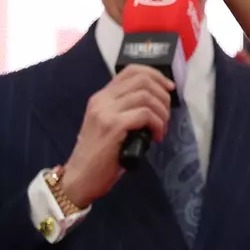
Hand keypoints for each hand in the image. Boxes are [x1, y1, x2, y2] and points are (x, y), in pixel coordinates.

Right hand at [61, 66, 173, 208]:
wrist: (80, 178)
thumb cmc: (100, 156)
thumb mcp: (112, 125)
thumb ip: (127, 109)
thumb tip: (158, 102)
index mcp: (101, 97)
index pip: (131, 71)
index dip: (156, 75)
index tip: (169, 88)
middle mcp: (102, 100)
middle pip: (143, 80)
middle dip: (163, 95)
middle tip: (166, 115)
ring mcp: (106, 112)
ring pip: (146, 96)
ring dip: (162, 112)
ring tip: (161, 128)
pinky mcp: (113, 126)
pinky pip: (145, 114)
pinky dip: (158, 124)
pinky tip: (156, 137)